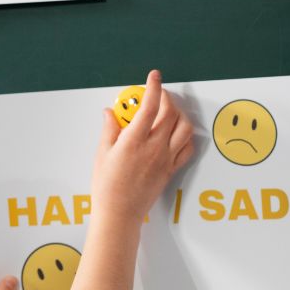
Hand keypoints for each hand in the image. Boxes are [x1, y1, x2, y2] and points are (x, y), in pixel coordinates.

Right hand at [91, 70, 194, 225]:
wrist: (119, 213)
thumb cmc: (108, 186)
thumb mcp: (102, 152)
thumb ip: (109, 128)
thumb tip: (110, 112)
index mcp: (134, 141)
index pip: (150, 106)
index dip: (153, 87)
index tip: (154, 77)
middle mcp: (154, 148)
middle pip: (170, 113)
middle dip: (166, 98)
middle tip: (158, 93)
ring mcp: (166, 159)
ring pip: (184, 128)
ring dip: (179, 114)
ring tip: (169, 110)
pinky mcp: (171, 170)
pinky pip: (187, 148)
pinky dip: (186, 135)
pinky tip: (177, 132)